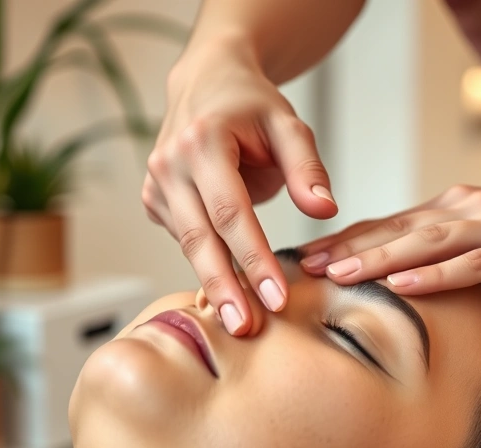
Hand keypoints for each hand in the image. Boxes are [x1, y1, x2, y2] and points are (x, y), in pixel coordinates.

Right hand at [143, 38, 337, 334]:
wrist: (206, 84)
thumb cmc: (252, 107)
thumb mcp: (289, 124)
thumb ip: (308, 167)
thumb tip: (326, 211)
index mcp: (203, 141)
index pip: (231, 212)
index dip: (254, 259)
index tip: (276, 298)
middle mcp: (170, 163)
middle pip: (200, 238)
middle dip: (225, 288)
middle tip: (246, 329)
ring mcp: (156, 184)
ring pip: (188, 245)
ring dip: (215, 285)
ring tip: (240, 324)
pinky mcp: (154, 200)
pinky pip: (183, 240)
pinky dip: (205, 267)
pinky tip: (225, 296)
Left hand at [299, 167, 480, 293]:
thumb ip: (459, 244)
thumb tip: (418, 271)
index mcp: (457, 207)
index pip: (392, 224)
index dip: (348, 239)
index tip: (309, 257)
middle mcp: (468, 209)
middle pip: (397, 230)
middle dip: (348, 249)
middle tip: (304, 267)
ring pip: (427, 243)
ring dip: (380, 258)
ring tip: (339, 274)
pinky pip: (475, 264)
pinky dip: (437, 275)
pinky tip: (405, 285)